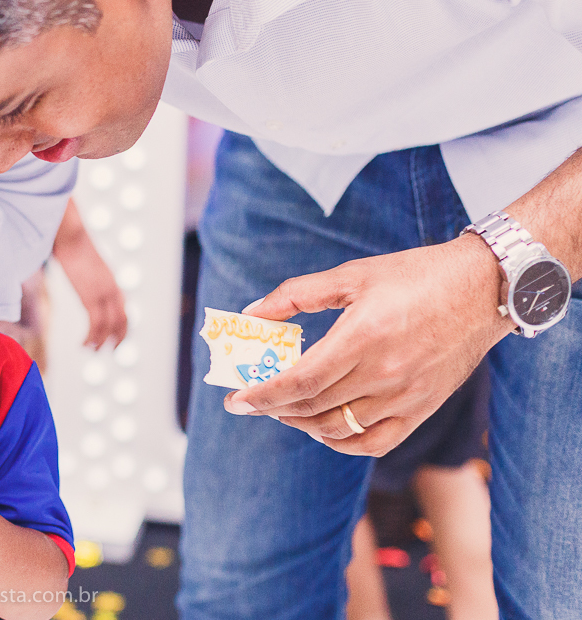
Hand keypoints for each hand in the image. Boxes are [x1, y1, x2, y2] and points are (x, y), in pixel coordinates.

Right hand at [53, 199, 126, 348]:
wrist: (69, 233)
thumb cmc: (69, 241)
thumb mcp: (80, 259)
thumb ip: (80, 268)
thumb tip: (69, 264)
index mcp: (110, 279)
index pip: (123, 307)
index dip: (122, 324)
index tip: (114, 336)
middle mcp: (111, 287)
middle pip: (122, 319)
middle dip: (117, 338)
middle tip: (109, 350)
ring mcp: (102, 292)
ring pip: (109, 325)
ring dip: (101, 341)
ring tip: (91, 351)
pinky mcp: (90, 296)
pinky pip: (95, 324)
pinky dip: (91, 338)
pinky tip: (82, 345)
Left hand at [224, 235, 512, 456]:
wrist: (483, 289)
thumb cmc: (415, 275)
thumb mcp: (351, 274)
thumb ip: (296, 294)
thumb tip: (251, 312)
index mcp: (362, 337)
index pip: (299, 382)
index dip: (262, 395)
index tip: (235, 400)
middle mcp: (383, 373)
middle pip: (312, 408)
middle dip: (272, 409)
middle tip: (250, 401)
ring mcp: (405, 396)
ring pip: (339, 429)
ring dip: (302, 424)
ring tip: (283, 409)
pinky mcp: (422, 408)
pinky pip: (374, 443)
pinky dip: (342, 443)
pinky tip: (324, 429)